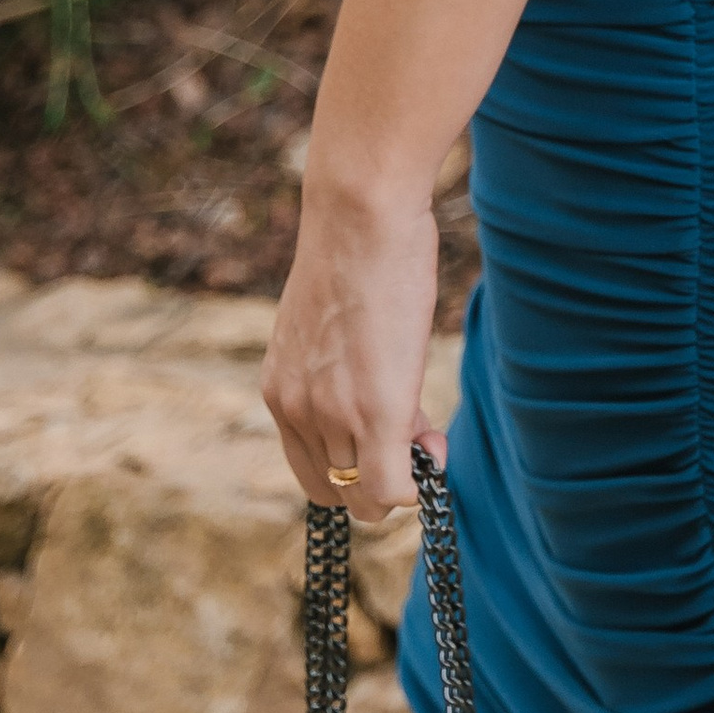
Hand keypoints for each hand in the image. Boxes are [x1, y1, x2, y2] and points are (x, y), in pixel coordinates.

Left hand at [263, 175, 441, 517]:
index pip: (311, 469)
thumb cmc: (362, 252)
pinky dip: (415, 484)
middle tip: (417, 432)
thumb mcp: (337, 325)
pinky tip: (432, 445)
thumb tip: (390, 410)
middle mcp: (296, 410)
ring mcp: (332, 414)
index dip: (354, 465)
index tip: (388, 430)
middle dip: (377, 479)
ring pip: (365, 498)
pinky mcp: (374, 411)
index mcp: (281, 389)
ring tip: (428, 429)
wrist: (362, 214)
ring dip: (403, 475)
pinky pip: (390, 490)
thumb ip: (346, 372)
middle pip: (335, 493)